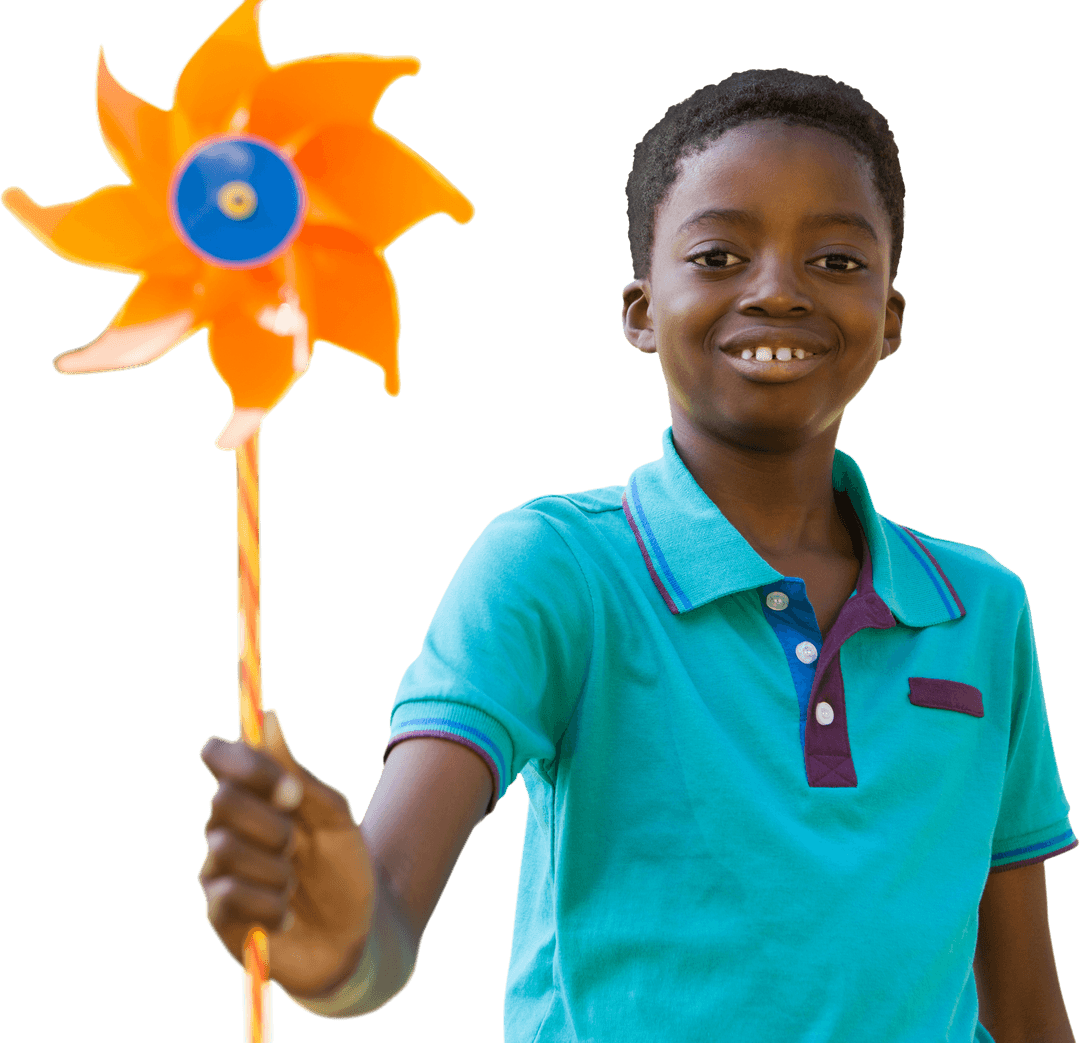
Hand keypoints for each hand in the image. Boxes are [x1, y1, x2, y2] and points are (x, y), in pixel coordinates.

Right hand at [199, 709, 376, 997]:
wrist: (357, 932)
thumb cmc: (344, 866)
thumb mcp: (334, 815)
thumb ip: (297, 772)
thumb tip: (268, 718)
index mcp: (254, 793)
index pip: (219, 755)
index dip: (247, 765)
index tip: (291, 790)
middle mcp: (227, 825)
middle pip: (222, 800)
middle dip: (273, 824)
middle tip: (299, 845)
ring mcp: (218, 869)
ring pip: (225, 849)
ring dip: (276, 869)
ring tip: (295, 884)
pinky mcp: (219, 914)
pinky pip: (226, 896)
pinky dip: (269, 905)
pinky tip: (286, 916)